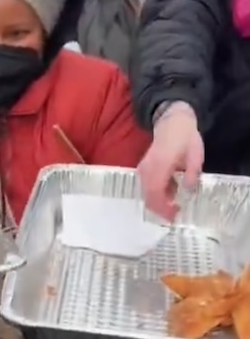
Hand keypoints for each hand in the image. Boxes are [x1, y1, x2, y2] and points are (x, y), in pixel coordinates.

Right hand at [138, 102, 203, 220]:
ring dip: (158, 201)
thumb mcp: (196, 156)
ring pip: (145, 192)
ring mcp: (143, 167)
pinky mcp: (143, 167)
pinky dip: (156, 193)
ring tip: (174, 205)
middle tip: (174, 216)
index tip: (174, 216)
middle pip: (147, 195)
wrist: (172, 121)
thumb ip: (192, 175)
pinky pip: (146, 185)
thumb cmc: (185, 138)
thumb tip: (188, 193)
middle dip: (159, 209)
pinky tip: (170, 191)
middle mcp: (148, 167)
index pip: (155, 192)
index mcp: (161, 164)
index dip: (162, 207)